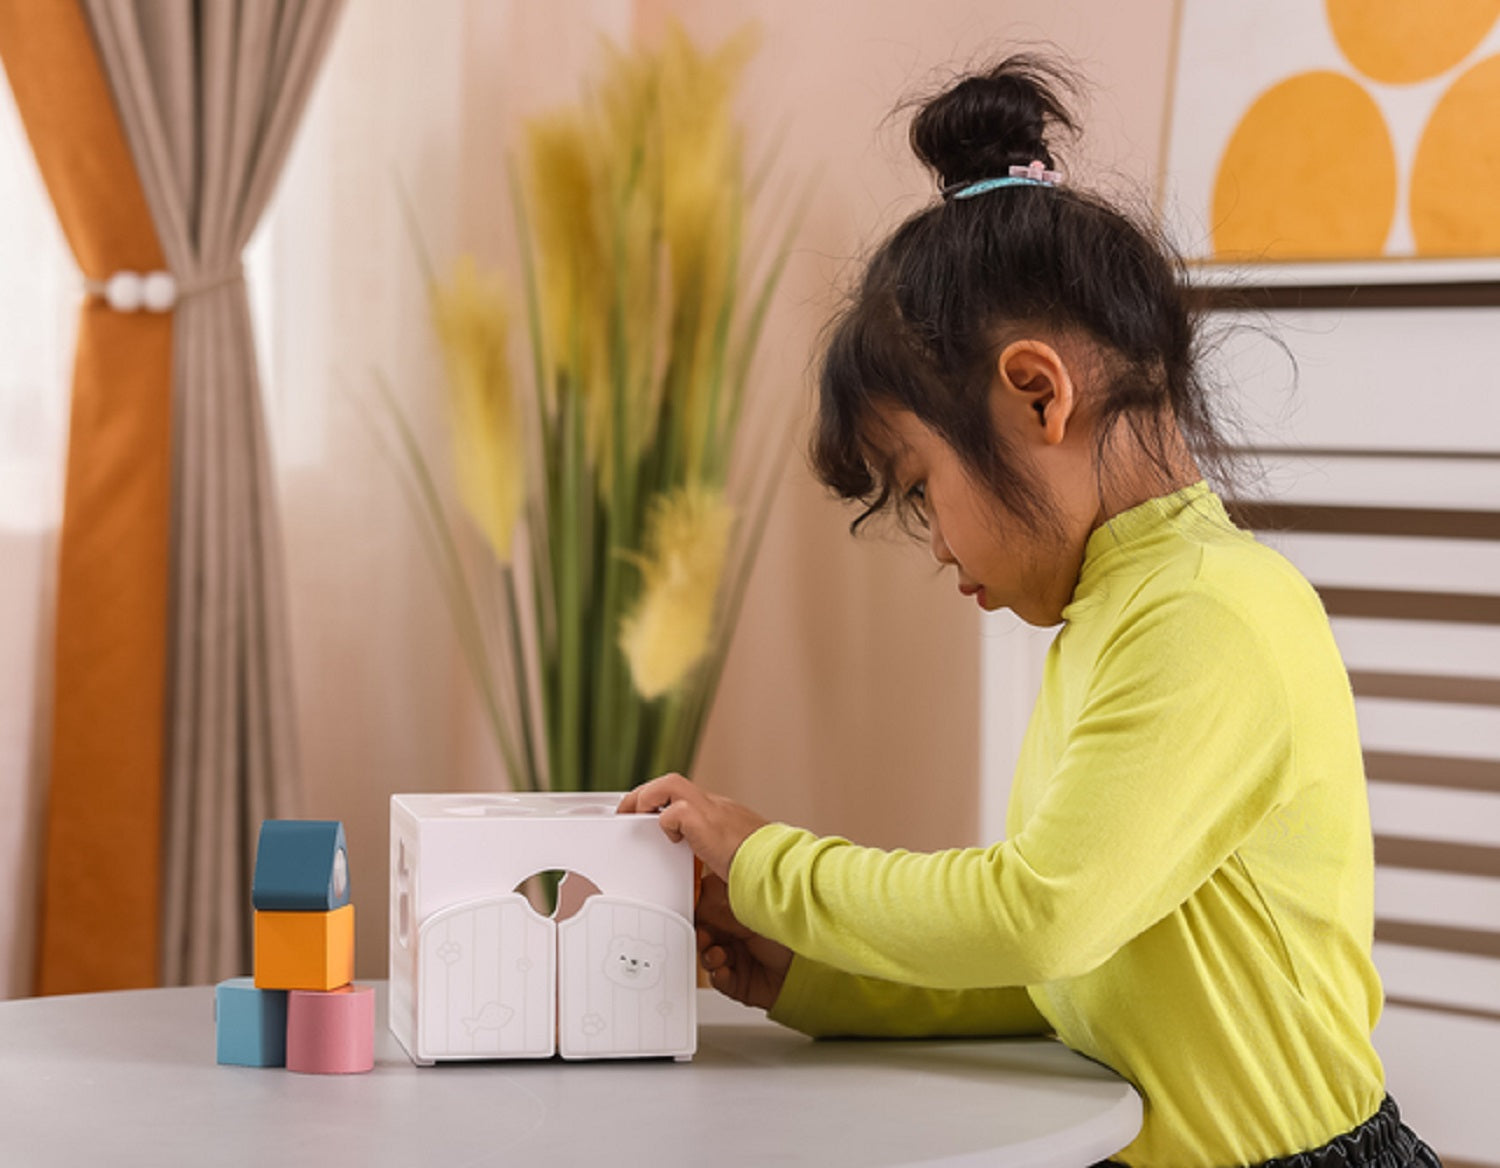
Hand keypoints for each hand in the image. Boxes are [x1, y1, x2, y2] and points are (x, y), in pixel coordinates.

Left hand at [616, 772, 767, 880]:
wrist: (776, 865)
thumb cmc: (761, 868)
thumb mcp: (734, 857)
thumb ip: (718, 857)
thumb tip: (709, 876)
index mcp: (720, 813)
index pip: (684, 797)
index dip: (663, 803)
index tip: (648, 816)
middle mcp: (715, 805)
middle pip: (672, 784)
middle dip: (645, 794)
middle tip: (627, 811)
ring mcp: (709, 809)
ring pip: (668, 784)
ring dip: (646, 798)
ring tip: (633, 815)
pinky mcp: (703, 820)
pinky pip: (672, 812)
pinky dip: (665, 823)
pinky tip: (671, 838)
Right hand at [695, 872, 791, 1010]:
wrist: (813, 964)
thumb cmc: (794, 927)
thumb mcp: (757, 900)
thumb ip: (732, 888)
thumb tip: (709, 877)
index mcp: (735, 911)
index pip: (705, 910)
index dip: (695, 913)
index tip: (689, 912)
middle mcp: (734, 935)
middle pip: (702, 935)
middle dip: (699, 936)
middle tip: (702, 935)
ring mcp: (736, 959)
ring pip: (707, 958)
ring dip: (708, 957)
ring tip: (718, 954)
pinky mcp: (739, 982)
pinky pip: (720, 981)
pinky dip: (719, 977)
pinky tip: (724, 970)